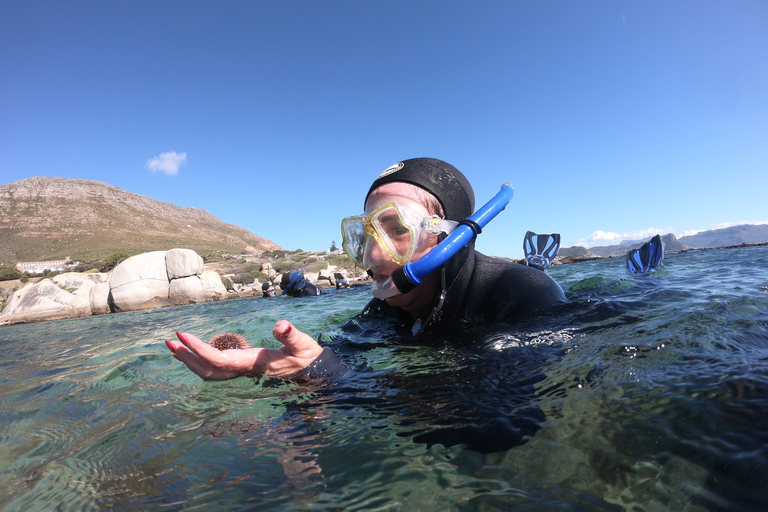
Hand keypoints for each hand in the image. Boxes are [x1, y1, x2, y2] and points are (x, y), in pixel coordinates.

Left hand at [165, 320, 323, 379]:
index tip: (183, 336)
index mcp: (254, 363)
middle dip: (187, 357)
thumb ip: (291, 335)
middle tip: (169, 341)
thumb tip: (280, 324)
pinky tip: (193, 351)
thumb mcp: (303, 344)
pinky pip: (215, 367)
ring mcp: (242, 370)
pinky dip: (200, 360)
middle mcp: (244, 369)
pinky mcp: (243, 367)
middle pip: (208, 370)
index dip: (199, 349)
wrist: (311, 370)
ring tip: (173, 346)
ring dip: (190, 360)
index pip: (220, 360)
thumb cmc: (306, 356)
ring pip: (209, 371)